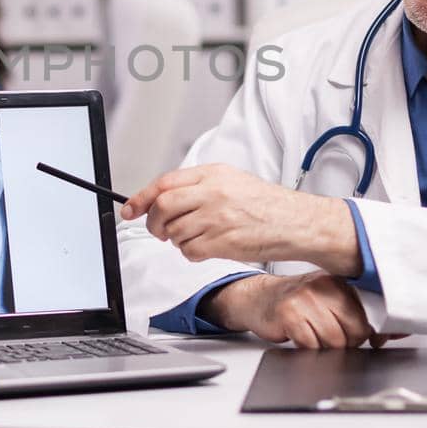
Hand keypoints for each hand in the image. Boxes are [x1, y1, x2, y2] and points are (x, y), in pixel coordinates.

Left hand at [122, 163, 348, 266]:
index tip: (129, 210)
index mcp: (212, 174)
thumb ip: (197, 186)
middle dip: (154, 223)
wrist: (297, 222)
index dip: (140, 198)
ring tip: (196, 237)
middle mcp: (213, 193)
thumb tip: (161, 198)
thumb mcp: (231, 181)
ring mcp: (217, 218)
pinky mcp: (223, 242)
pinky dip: (190, 253)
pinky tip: (206, 247)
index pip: (164, 183)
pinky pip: (189, 251)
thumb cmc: (266, 204)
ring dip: (176, 239)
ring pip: (174, 232)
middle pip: (163, 207)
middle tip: (159, 230)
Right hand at [202, 272, 373, 348]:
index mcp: (339, 281)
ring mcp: (305, 299)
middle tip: (330, 335)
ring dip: (325, 347)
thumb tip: (392, 334)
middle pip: (354, 331)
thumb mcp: (329, 300)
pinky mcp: (289, 314)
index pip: (369, 314)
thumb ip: (359, 314)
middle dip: (347, 343)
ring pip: (334, 341)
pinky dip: (307, 347)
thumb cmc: (297, 302)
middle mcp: (324, 286)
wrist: (257, 297)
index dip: (370, 333)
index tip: (370, 340)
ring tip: (313, 334)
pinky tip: (299, 335)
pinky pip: (312, 345)